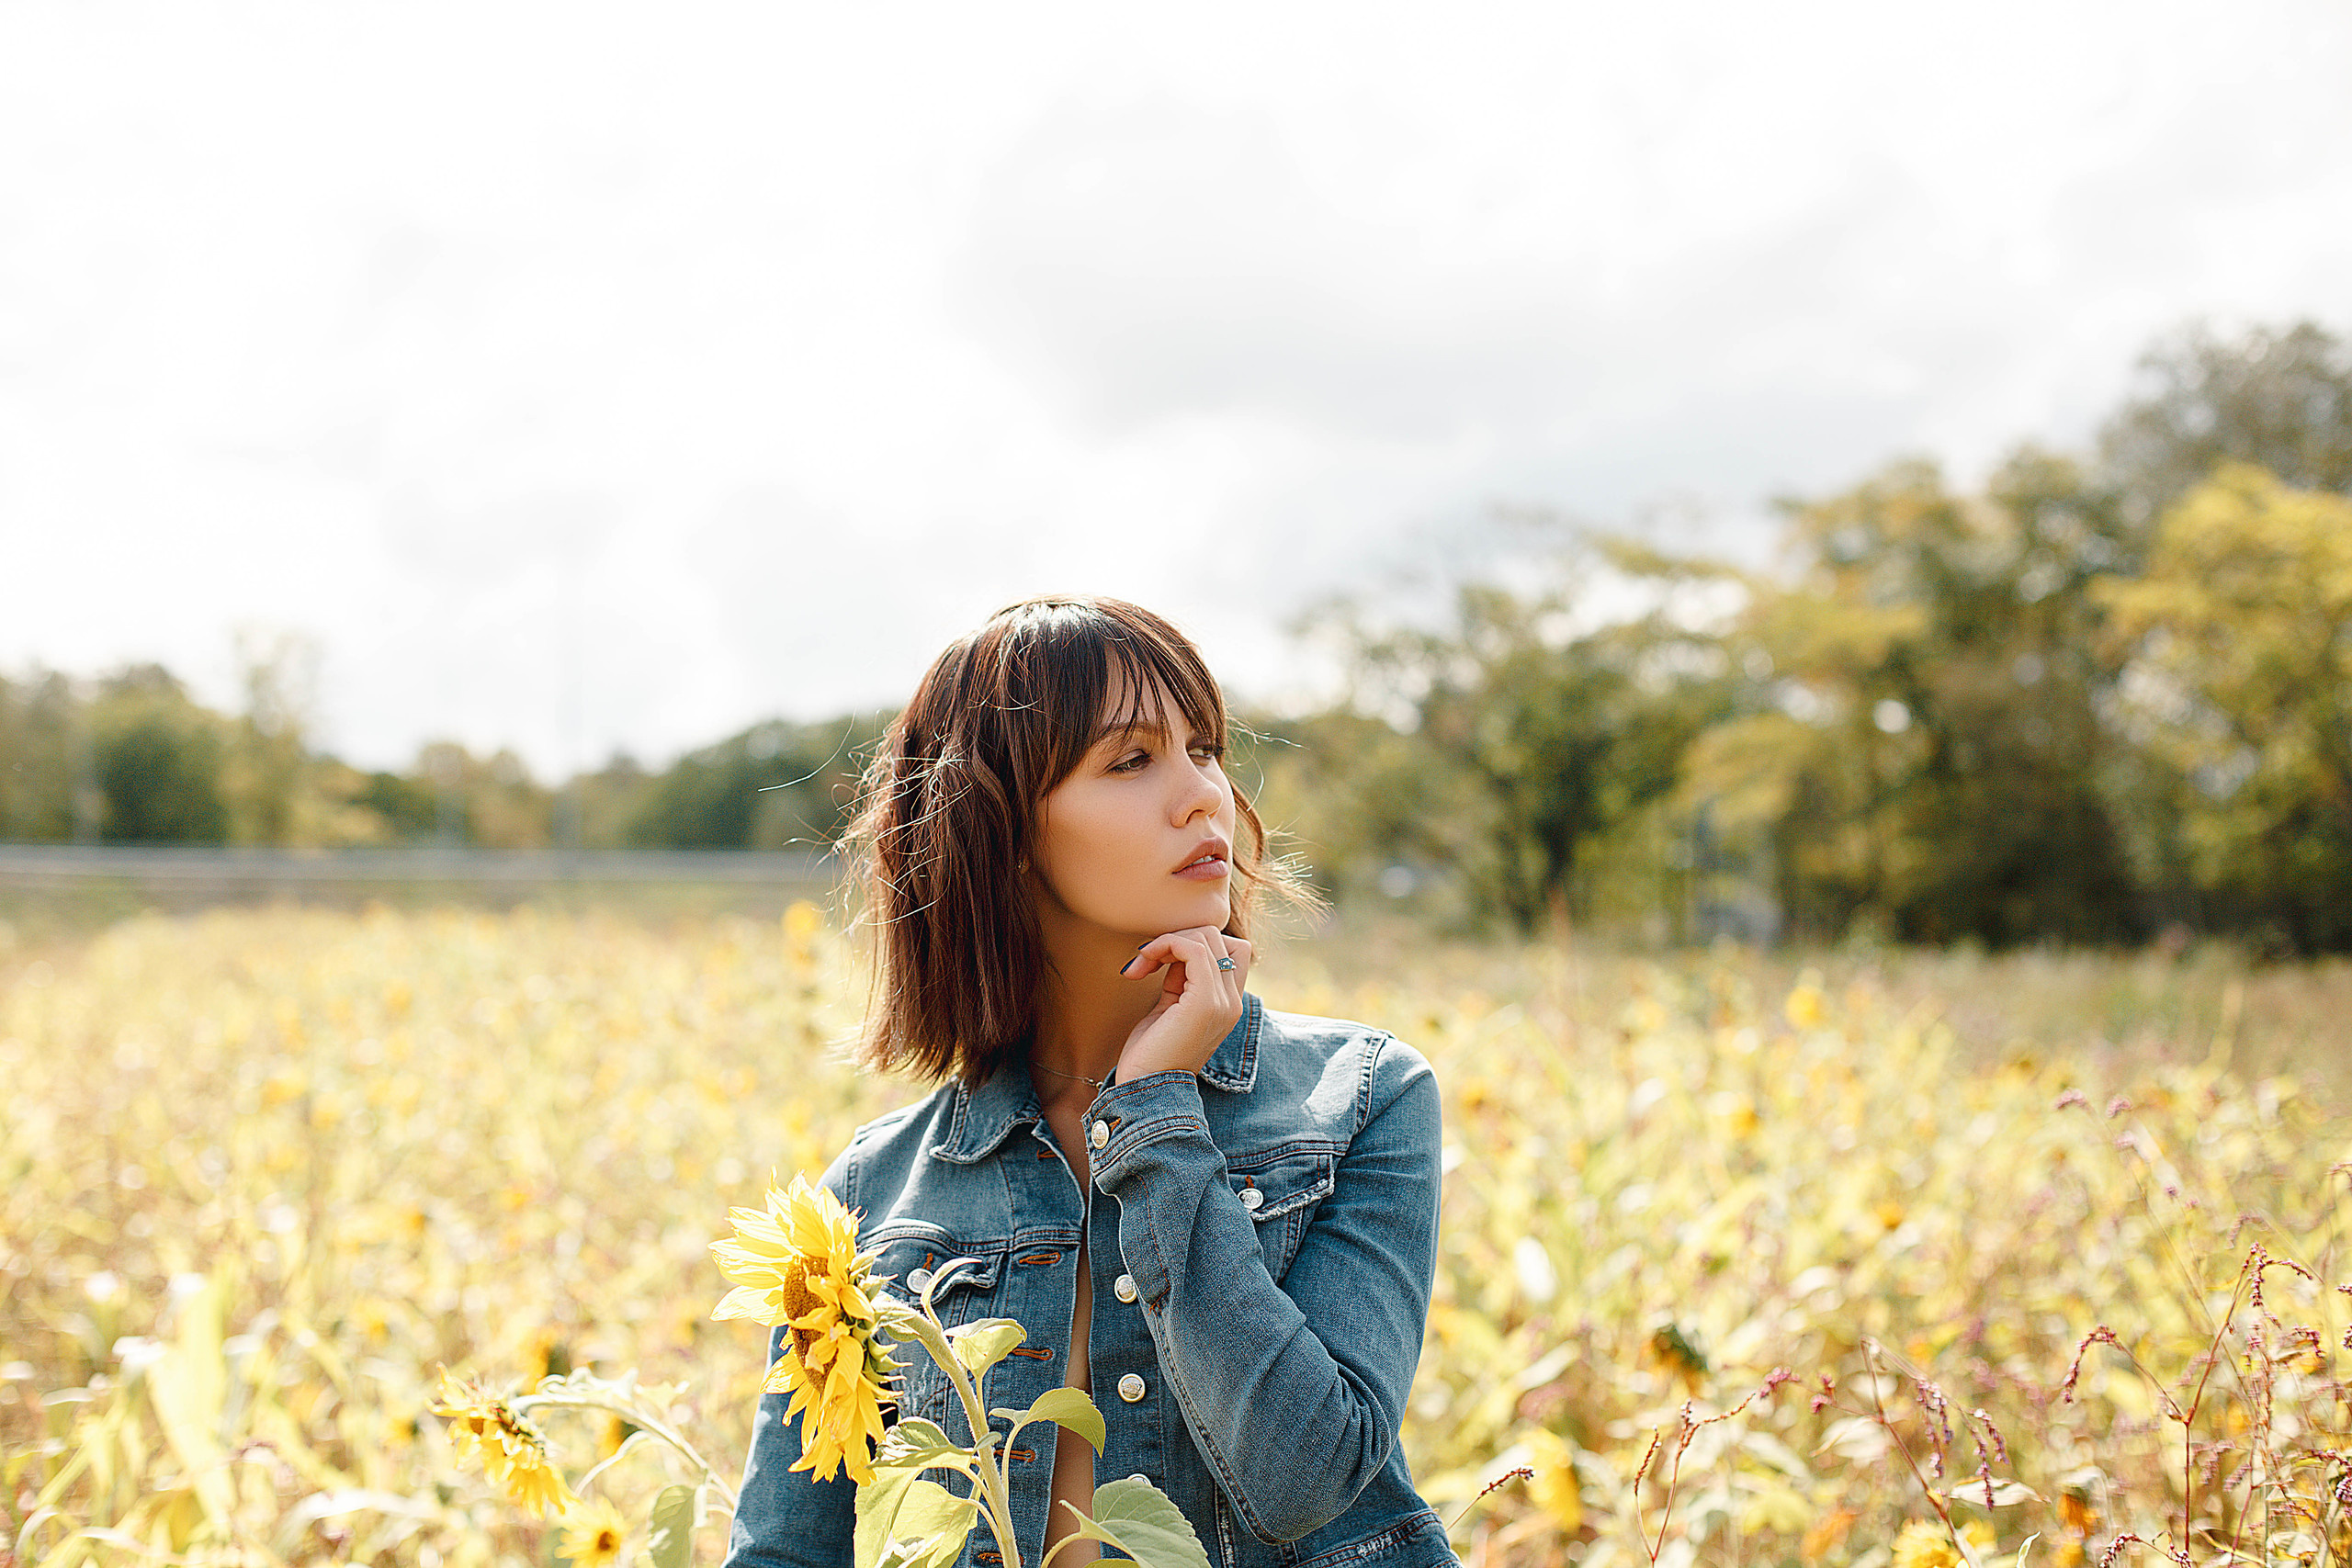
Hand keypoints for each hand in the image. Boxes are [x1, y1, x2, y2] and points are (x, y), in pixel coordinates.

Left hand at [1113, 926, 1252, 1081]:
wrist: (1146, 1091)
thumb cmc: (1150, 1053)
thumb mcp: (1170, 1007)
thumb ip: (1180, 980)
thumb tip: (1175, 949)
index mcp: (1227, 1004)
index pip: (1230, 949)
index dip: (1194, 944)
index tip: (1159, 962)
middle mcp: (1232, 1002)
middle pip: (1218, 937)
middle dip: (1176, 937)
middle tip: (1144, 959)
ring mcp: (1223, 1002)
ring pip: (1206, 937)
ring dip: (1167, 940)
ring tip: (1141, 963)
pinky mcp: (1205, 1003)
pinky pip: (1194, 950)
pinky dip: (1166, 944)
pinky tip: (1143, 962)